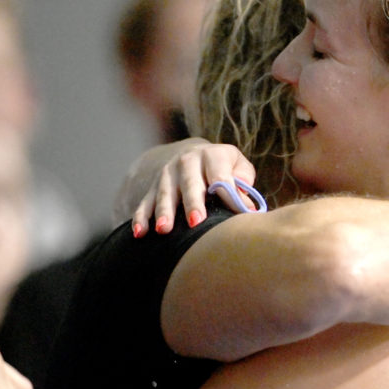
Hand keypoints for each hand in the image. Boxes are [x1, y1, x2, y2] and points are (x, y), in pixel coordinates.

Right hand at [116, 139, 256, 236]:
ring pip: (165, 193)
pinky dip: (142, 218)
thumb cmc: (225, 169)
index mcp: (213, 155)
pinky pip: (145, 202)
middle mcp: (188, 160)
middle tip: (195, 221)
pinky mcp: (153, 186)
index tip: (235, 212)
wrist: (195, 156)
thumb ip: (244, 187)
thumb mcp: (240, 170)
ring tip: (164, 229)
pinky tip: (140, 233)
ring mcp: (168, 173)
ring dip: (164, 212)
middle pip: (190, 184)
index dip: (228, 194)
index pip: (221, 176)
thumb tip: (249, 210)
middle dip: (192, 203)